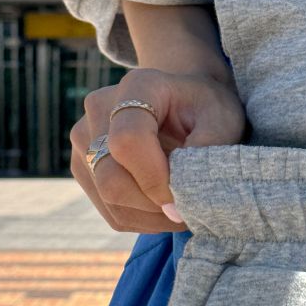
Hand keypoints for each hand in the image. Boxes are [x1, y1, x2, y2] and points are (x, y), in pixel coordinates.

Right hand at [70, 66, 246, 232]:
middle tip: (188, 210)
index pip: (128, 141)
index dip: (155, 180)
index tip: (184, 198)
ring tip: (180, 207)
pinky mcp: (82, 166)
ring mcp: (84, 138)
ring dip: (150, 217)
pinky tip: (163, 207)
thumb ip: (207, 151)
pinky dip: (140, 220)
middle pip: (111, 178)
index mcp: (137, 86)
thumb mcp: (222, 120)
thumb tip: (177, 201)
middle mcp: (99, 108)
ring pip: (109, 200)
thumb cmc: (206, 109)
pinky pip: (108, 211)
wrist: (183, 102)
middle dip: (154, 205)